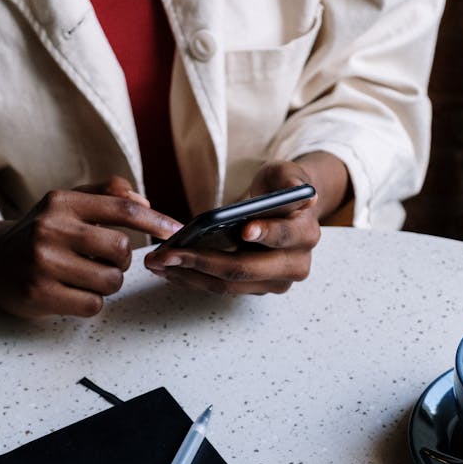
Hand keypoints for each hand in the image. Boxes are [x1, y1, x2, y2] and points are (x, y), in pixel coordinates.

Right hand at [0, 176, 179, 317]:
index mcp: (62, 202)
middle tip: (104, 261)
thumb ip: (106, 196)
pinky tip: (72, 293)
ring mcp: (43, 262)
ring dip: (107, 284)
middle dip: (122, 261)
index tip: (176, 232)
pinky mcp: (39, 294)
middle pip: (121, 249)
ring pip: (110, 280)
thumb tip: (145, 202)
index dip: (155, 221)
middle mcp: (51, 228)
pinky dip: (91, 303)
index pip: (121, 208)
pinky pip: (93, 305)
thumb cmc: (40, 234)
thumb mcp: (65, 205)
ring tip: (84, 278)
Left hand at [144, 161, 320, 294]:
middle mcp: (295, 265)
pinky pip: (220, 288)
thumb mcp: (286, 174)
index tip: (243, 230)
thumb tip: (301, 193)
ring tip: (157, 262)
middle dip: (202, 262)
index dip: (265, 234)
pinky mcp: (254, 289)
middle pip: (246, 269)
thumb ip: (291, 181)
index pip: (284, 237)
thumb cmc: (279, 188)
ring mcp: (274, 282)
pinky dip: (192, 278)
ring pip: (228, 285)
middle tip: (168, 254)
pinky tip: (167, 268)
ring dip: (188, 275)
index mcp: (305, 234)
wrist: (282, 210)